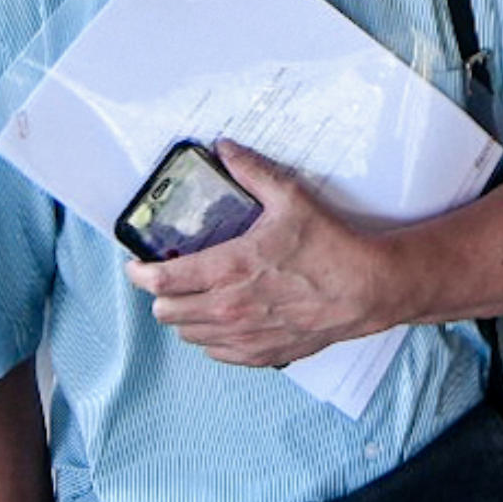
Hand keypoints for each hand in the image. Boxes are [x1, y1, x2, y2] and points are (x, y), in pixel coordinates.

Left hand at [124, 142, 388, 367]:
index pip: (162, 281)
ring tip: (194, 297)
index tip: (137, 265)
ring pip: (187, 334)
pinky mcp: (259, 354)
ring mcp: (242, 336)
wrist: (364, 289)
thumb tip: (225, 147)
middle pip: (166, 313)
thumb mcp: (290, 198)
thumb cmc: (329, 246)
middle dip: (159, 295)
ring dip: (184, 315)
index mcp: (228, 268)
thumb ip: (252, 171)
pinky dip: (210, 336)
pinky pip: (215, 352)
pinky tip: (222, 318)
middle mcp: (228, 308)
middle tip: (168, 278)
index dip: (140, 274)